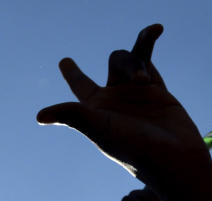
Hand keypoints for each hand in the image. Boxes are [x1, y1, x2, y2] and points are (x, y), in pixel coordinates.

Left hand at [36, 25, 211, 190]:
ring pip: (133, 60)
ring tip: (148, 81)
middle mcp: (116, 99)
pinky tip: (155, 30)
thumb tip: (39, 115)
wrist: (172, 159)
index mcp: (96, 108)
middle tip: (140, 81)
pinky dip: (148, 42)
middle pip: (115, 61)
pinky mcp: (158, 91)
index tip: (65, 61)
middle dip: (125, 64)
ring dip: (139, 64)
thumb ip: (72, 115)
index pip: (80, 84)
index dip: (72, 72)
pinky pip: (149, 60)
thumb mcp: (99, 128)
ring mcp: (137, 94)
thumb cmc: (133, 148)